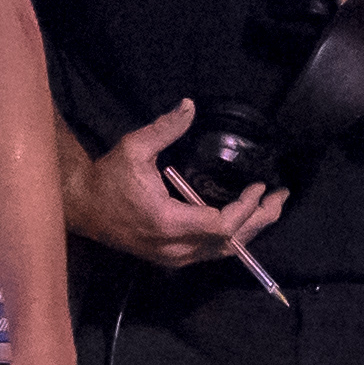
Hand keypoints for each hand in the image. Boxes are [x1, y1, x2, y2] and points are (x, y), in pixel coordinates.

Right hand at [64, 100, 286, 266]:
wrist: (82, 208)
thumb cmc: (108, 179)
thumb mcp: (134, 148)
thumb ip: (164, 128)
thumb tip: (190, 106)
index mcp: (168, 223)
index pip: (222, 225)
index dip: (246, 208)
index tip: (258, 186)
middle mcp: (176, 248)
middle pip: (232, 244)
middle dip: (261, 220)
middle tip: (281, 197)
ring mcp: (175, 257)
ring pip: (224, 253)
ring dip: (251, 231)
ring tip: (270, 208)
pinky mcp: (172, 258)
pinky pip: (212, 253)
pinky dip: (234, 238)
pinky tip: (245, 220)